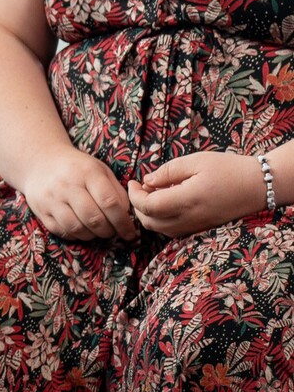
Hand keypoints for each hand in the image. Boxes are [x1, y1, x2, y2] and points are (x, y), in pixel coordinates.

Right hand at [18, 147, 137, 241]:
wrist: (41, 162)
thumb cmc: (77, 168)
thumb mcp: (100, 170)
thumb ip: (116, 191)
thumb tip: (126, 215)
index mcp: (87, 173)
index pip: (110, 202)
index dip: (123, 222)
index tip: (130, 233)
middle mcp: (67, 185)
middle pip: (94, 218)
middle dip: (108, 231)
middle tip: (113, 231)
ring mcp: (51, 198)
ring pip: (77, 227)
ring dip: (92, 235)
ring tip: (97, 231)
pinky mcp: (40, 210)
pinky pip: (61, 230)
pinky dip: (75, 235)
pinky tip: (81, 230)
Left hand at [129, 151, 269, 238]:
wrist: (259, 186)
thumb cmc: (228, 169)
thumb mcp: (196, 161)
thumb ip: (168, 171)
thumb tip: (146, 181)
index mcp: (187, 200)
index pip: (148, 207)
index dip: (134, 196)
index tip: (132, 182)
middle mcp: (190, 218)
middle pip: (149, 222)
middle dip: (137, 206)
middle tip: (139, 187)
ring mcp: (196, 226)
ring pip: (159, 229)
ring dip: (148, 214)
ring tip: (152, 193)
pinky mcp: (201, 228)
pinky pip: (172, 231)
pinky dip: (161, 220)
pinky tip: (166, 202)